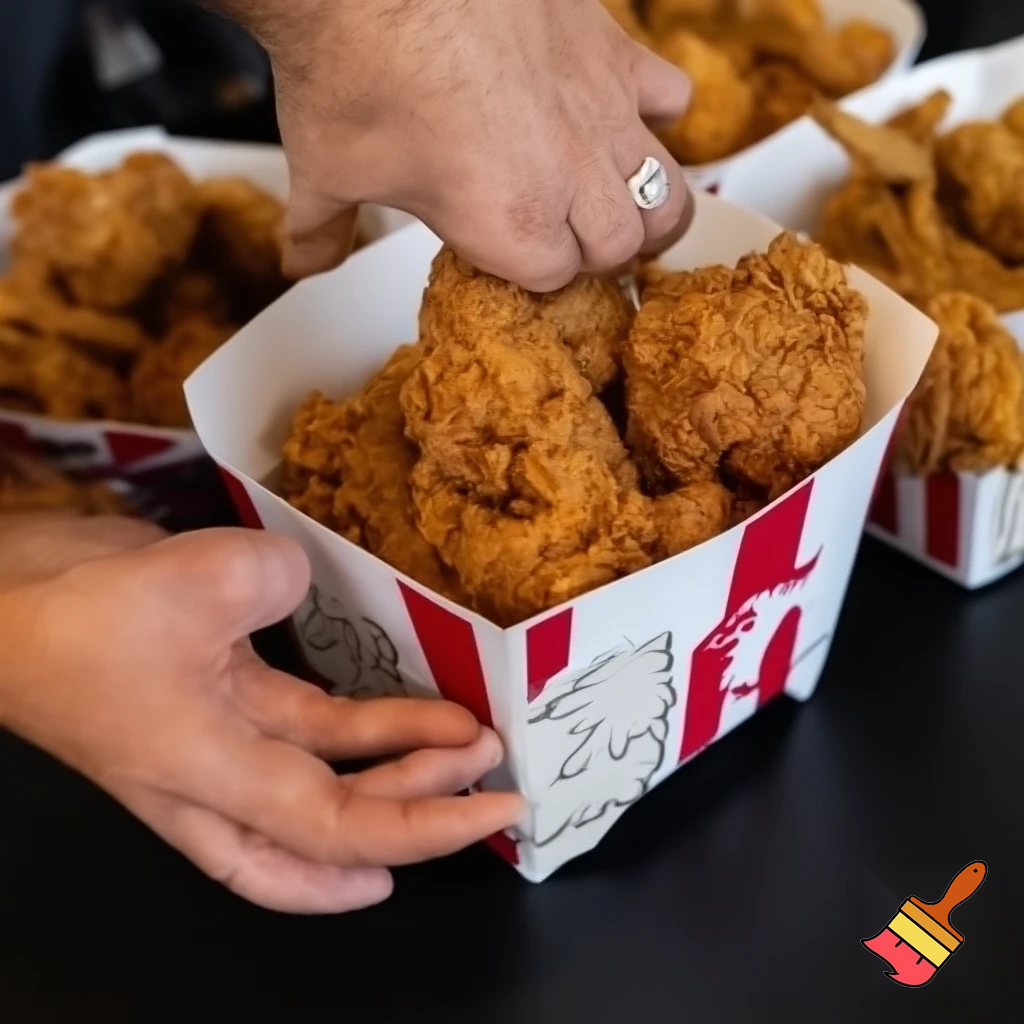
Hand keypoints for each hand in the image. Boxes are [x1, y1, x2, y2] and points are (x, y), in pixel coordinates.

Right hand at [0, 527, 522, 912]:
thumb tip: (304, 585)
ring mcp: (216, 740)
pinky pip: (300, 729)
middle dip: (418, 810)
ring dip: (394, 767)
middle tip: (489, 779)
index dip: (426, 828)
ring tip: (464, 743)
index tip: (495, 810)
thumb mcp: (203, 579)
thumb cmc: (79, 614)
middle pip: (334, 826)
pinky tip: (400, 716)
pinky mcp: (214, 695)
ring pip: (320, 781)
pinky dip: (355, 731)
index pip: (340, 827)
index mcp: (213, 774)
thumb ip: (281, 583)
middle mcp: (218, 778)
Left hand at [225, 0, 692, 288]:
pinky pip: (674, 97)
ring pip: (667, 195)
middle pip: (621, 248)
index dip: (535, 272)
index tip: (517, 260)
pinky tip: (624, 113)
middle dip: (599, 254)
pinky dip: (659, 113)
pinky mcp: (613, 50)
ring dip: (648, 211)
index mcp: (509, 225)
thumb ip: (322, 231)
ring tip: (622, 209)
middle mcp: (568, 178)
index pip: (556, 278)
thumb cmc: (353, 66)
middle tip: (574, 241)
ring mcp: (601, 113)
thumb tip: (303, 260)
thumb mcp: (325, 171)